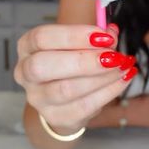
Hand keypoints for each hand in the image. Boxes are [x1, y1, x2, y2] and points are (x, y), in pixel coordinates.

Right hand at [14, 23, 136, 132]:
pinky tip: (122, 79)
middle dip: (84, 60)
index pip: (42, 37)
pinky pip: (84, 107)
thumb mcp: (77, 42)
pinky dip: (109, 91)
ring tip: (123, 66)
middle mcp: (25, 72)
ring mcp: (38, 98)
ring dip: (101, 77)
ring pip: (66, 89)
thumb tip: (111, 31)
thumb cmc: (70, 60)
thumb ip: (93, 35)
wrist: (64, 98)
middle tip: (114, 56)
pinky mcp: (56, 117)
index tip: (105, 36)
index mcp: (28, 46)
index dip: (74, 35)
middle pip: (44, 66)